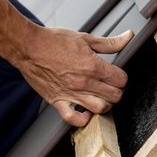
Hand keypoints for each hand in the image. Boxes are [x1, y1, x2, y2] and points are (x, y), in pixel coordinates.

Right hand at [12, 25, 133, 126]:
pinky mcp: (58, 101)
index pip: (121, 79)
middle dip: (116, 91)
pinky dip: (82, 119)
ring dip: (104, 104)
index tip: (116, 75)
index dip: (121, 77)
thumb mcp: (85, 38)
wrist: (28, 47)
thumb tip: (128, 37)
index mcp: (93, 65)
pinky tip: (85, 112)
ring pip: (99, 109)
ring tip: (100, 97)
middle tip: (110, 86)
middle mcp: (84, 82)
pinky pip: (73, 118)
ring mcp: (71, 93)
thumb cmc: (53, 41)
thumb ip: (109, 42)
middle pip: (114, 96)